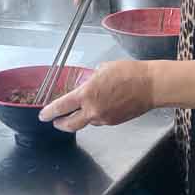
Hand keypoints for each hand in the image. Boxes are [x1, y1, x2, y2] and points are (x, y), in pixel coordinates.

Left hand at [39, 60, 153, 131]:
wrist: (151, 86)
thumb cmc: (129, 73)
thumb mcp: (103, 69)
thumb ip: (91, 79)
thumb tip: (88, 83)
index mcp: (87, 94)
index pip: (61, 107)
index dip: (49, 112)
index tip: (43, 115)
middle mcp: (93, 110)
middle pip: (70, 124)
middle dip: (60, 124)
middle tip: (56, 122)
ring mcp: (104, 118)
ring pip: (87, 121)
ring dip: (82, 116)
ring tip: (83, 108)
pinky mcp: (114, 122)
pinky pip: (100, 120)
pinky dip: (97, 115)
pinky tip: (102, 106)